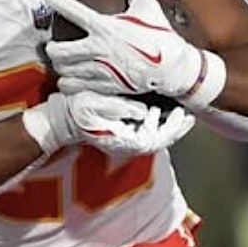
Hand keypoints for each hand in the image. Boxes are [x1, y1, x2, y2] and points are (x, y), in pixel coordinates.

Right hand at [22, 91, 194, 155]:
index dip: (173, 128)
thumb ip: (119, 107)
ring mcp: (123, 138)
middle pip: (158, 139)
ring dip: (167, 124)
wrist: (57, 121)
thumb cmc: (73, 111)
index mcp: (122, 138)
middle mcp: (125, 142)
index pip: (155, 138)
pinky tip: (159, 109)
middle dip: (175, 127)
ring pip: (153, 135)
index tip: (184, 115)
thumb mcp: (94, 104)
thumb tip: (144, 110)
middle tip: (189, 113)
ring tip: (180, 110)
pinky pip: (144, 130)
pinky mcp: (120, 132)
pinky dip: (155, 122)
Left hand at [46, 0, 207, 101]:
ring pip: (65, 70)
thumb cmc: (160, 37)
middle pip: (60, 50)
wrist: (173, 68)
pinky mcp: (105, 86)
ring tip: (60, 64)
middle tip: (52, 46)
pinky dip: (68, 84)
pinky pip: (77, 87)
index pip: (74, 12)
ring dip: (59, 67)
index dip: (58, 2)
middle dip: (51, 49)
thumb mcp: (148, 6)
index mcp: (105, 27)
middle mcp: (98, 49)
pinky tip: (68, 81)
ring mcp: (100, 69)